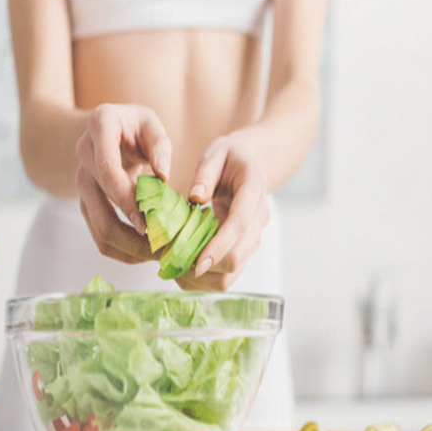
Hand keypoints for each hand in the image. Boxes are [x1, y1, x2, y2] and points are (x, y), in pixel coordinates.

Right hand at [75, 103, 171, 263]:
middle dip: (132, 237)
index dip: (127, 200)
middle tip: (164, 250)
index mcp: (100, 127)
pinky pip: (100, 236)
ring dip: (130, 250)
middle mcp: (84, 156)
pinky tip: (147, 253)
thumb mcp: (151, 123)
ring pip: (99, 230)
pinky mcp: (86, 203)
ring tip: (159, 255)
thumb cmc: (136, 126)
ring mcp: (81, 182)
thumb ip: (160, 145)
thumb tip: (163, 174)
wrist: (109, 129)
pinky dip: (123, 250)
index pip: (108, 171)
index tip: (149, 224)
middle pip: (100, 211)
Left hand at [176, 131, 269, 290]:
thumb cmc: (230, 157)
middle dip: (206, 267)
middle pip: (238, 257)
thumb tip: (196, 198)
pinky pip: (228, 273)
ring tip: (175, 266)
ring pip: (233, 272)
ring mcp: (254, 235)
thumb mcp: (216, 153)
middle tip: (172, 263)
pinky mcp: (245, 246)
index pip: (238, 226)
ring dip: (204, 276)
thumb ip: (206, 174)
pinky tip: (185, 265)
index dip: (218, 247)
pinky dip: (207, 277)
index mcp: (253, 190)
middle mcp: (258, 218)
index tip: (196, 263)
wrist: (252, 163)